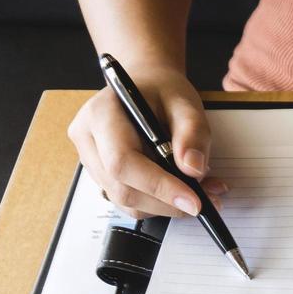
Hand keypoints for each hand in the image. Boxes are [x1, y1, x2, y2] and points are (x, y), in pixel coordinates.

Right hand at [67, 66, 222, 218]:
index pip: (122, 162)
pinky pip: (128, 200)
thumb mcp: (185, 103)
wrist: (146, 87)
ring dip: (165, 206)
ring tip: (200, 193)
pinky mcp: (101, 174)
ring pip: (125, 201)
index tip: (193, 201)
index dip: (158, 186)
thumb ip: (192, 133)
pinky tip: (181, 192)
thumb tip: (193, 170)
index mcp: (101, 114)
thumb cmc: (162, 91)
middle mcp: (87, 138)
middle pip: (122, 188)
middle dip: (167, 202)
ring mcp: (90, 159)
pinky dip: (158, 204)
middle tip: (205, 199)